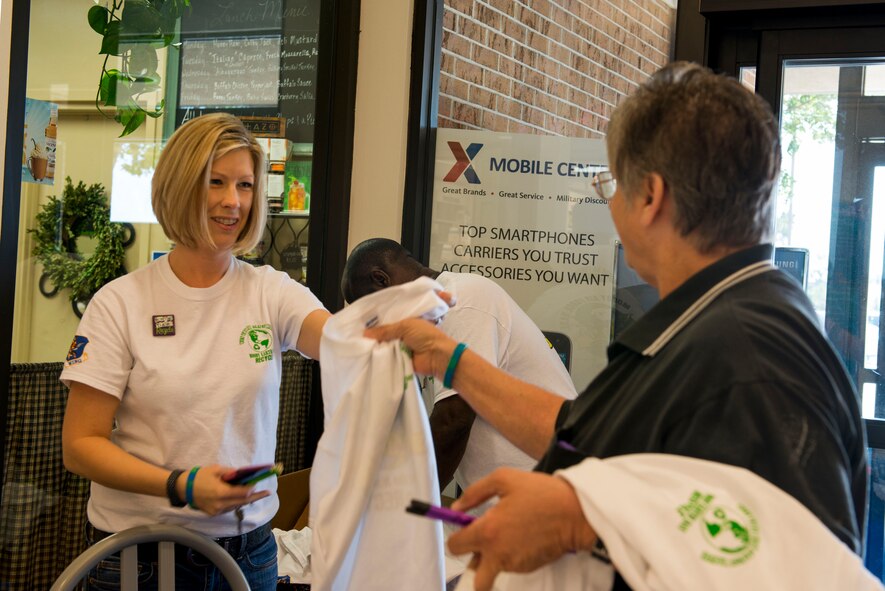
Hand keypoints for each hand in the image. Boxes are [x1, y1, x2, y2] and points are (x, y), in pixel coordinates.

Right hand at [177, 464, 270, 515]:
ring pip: (236, 506)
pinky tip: (239, 496)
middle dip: (256, 497)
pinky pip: (229, 508)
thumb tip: (244, 474)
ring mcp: (217, 511)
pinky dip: (235, 502)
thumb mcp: (216, 470)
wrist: (183, 488)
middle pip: (243, 502)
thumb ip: (231, 473)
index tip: (259, 484)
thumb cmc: (200, 476)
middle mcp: (220, 504)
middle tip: (267, 493)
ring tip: (253, 492)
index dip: (253, 489)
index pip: (243, 493)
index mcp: (221, 493)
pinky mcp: (214, 513)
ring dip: (245, 499)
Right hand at [364, 318, 456, 377]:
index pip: (387, 321)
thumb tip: (365, 333)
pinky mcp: (398, 360)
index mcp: (405, 322)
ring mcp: (400, 348)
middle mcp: (402, 334)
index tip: (360, 323)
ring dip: (375, 347)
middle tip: (355, 335)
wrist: (437, 356)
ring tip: (357, 345)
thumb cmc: (425, 336)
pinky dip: (379, 358)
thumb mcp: (405, 326)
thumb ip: (386, 330)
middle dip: (373, 336)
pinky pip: (386, 358)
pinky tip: (366, 356)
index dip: (376, 322)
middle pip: (383, 335)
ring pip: (383, 347)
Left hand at [447, 468, 596, 590]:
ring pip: (492, 569)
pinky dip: (512, 556)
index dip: (457, 535)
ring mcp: (514, 565)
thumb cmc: (541, 493)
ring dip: (494, 557)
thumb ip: (475, 493)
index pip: (455, 546)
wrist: (576, 513)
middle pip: (473, 573)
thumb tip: (456, 508)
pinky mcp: (529, 569)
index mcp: (488, 531)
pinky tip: (524, 536)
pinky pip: (511, 566)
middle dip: (474, 559)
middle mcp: (498, 554)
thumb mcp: (504, 479)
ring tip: (510, 533)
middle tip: (485, 540)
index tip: (466, 526)